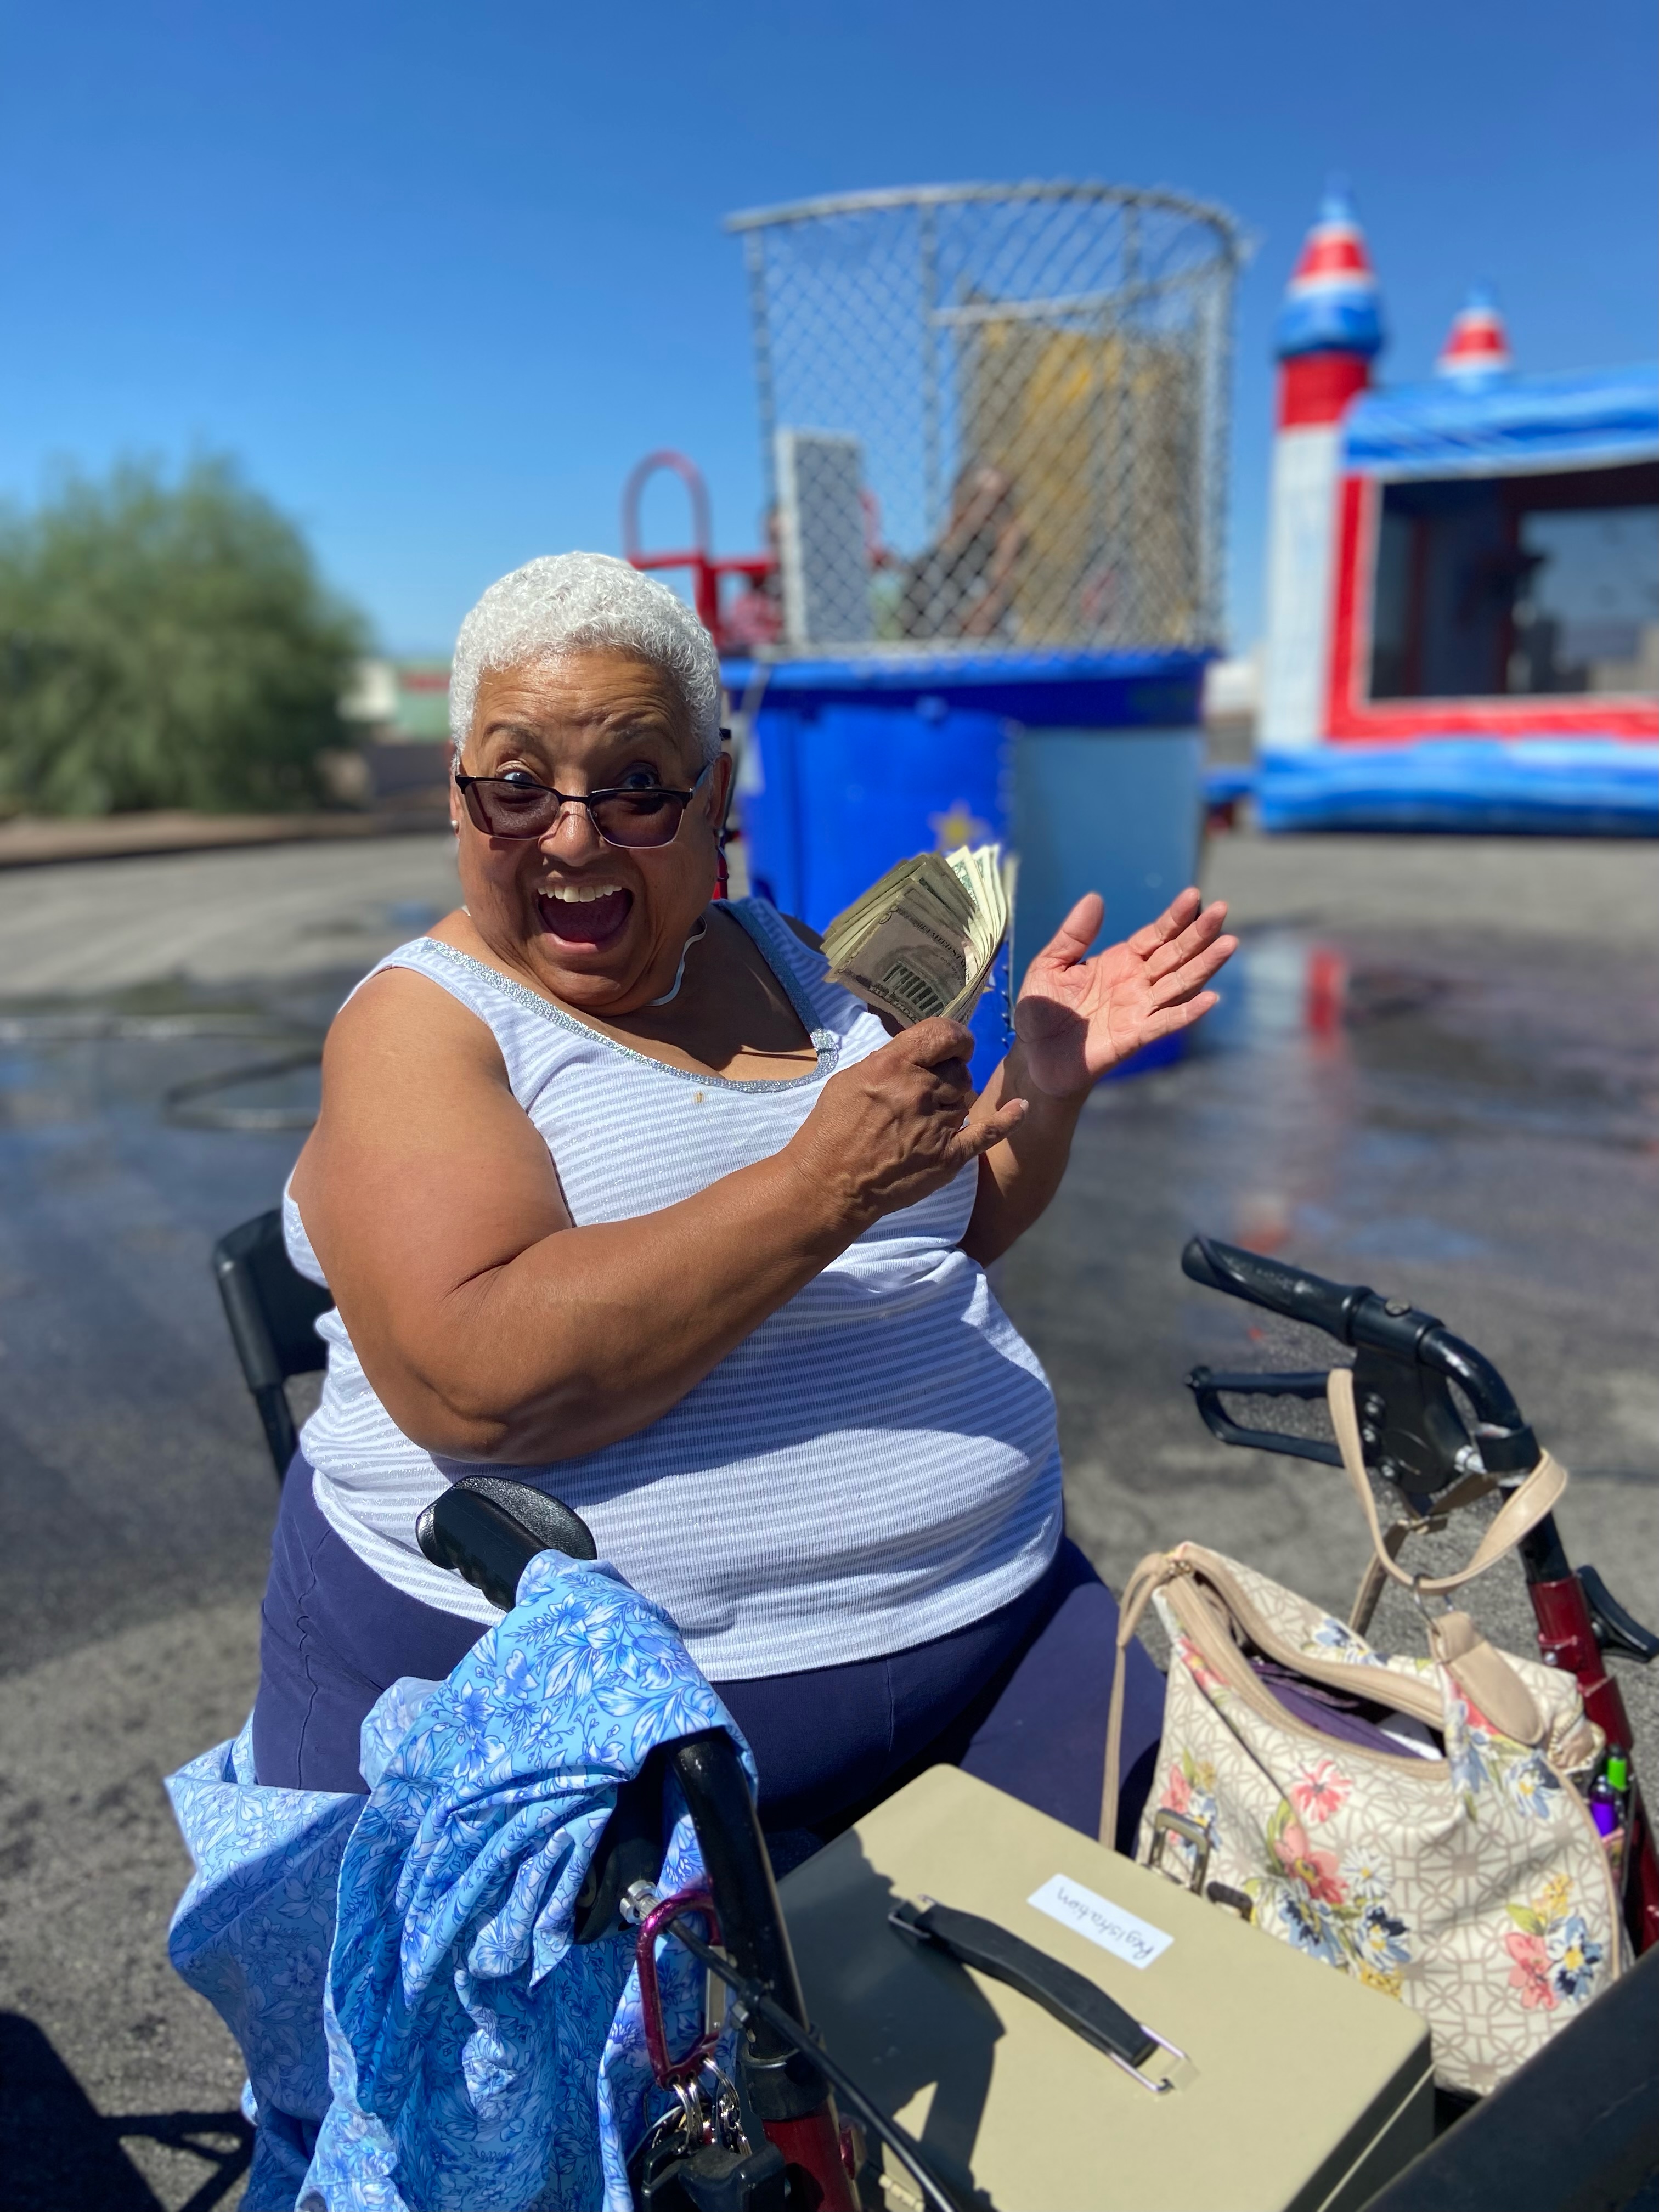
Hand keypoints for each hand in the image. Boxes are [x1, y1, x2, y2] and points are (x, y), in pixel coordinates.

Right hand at [784, 1018, 1026, 1229]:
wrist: (829, 1185)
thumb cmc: (832, 1130)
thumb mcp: (852, 1079)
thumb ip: (889, 1061)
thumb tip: (921, 1053)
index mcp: (893, 1066)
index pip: (944, 1033)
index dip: (955, 1037)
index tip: (953, 1046)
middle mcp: (920, 1091)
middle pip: (958, 1070)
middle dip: (947, 1077)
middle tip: (923, 1095)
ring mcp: (937, 1125)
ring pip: (966, 1098)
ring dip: (952, 1104)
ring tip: (923, 1120)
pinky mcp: (949, 1156)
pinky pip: (988, 1132)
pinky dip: (1008, 1120)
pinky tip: (1020, 1109)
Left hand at [1014, 888, 1236, 1099]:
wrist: (1034, 1056)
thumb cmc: (1043, 1011)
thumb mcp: (1050, 965)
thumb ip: (1073, 935)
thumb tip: (1095, 897)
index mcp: (1120, 961)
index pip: (1156, 934)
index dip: (1175, 917)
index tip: (1194, 895)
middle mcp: (1137, 983)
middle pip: (1176, 954)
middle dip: (1199, 933)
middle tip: (1222, 908)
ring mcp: (1139, 1010)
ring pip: (1179, 984)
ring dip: (1205, 966)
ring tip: (1229, 944)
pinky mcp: (1134, 1038)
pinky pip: (1164, 1023)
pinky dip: (1187, 1013)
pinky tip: (1210, 999)